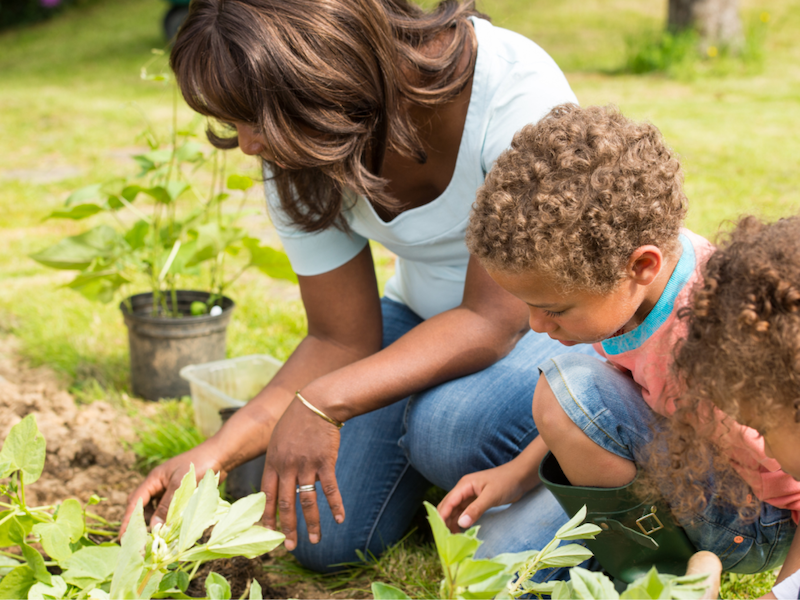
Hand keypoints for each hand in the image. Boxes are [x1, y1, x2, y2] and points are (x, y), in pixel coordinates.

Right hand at [121, 443, 223, 534]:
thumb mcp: (180, 486)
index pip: (135, 502)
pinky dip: (167, 517)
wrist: (220, 455)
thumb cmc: (199, 465)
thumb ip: (167, 506)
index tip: (122, 537)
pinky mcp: (179, 493)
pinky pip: (167, 507)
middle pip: (142, 505)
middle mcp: (158, 484)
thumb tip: (154, 526)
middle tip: (139, 539)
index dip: (128, 520)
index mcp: (154, 479)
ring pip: (155, 507)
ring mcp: (168, 488)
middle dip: (138, 521)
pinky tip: (171, 525)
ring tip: (157, 534)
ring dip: (154, 520)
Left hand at [261, 395, 344, 550]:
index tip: (268, 533)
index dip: (268, 517)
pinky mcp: (325, 462)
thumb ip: (277, 462)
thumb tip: (278, 483)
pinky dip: (336, 506)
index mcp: (273, 462)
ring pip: (307, 501)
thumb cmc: (296, 421)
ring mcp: (307, 465)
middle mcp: (288, 466)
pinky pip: (330, 489)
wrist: (316, 403)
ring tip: (314, 540)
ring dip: (311, 524)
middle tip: (291, 546)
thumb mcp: (278, 440)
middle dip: (288, 528)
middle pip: (286, 504)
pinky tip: (339, 519)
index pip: (267, 496)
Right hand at [437, 459, 535, 532]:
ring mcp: (470, 495)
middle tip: (445, 539)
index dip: (441, 517)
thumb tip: (461, 524)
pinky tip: (461, 531)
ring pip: (455, 510)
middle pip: (448, 507)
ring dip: (452, 522)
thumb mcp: (491, 496)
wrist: (520, 476)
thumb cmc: (506, 483)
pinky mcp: (476, 501)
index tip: (440, 533)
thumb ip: (476, 509)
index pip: (448, 502)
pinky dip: (461, 521)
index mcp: (464, 485)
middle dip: (444, 521)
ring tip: (452, 538)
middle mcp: (464, 490)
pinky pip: (464, 512)